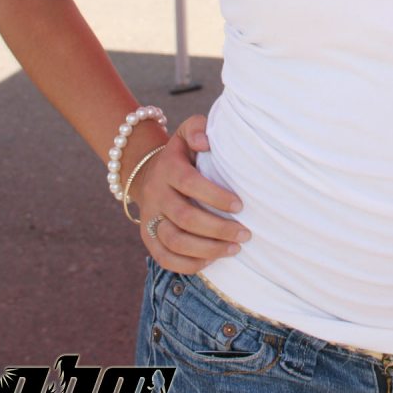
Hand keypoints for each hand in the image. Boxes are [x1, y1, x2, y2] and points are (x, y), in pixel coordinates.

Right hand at [132, 114, 251, 272]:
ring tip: (235, 248)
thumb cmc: (181, 154)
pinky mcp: (147, 237)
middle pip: (184, 217)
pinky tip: (212, 260)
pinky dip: (188, 264)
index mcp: (168, 168)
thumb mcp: (187, 132)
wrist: (147, 173)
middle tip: (245, 233)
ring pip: (174, 241)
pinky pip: (164, 258)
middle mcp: (155, 194)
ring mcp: (149, 218)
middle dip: (218, 228)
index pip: (189, 183)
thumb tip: (205, 142)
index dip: (215, 196)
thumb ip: (197, 128)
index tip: (240, 205)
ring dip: (207, 249)